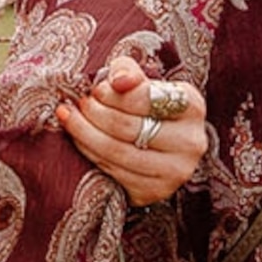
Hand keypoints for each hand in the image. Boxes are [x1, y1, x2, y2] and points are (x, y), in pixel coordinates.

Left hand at [58, 54, 206, 204]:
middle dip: (95, 113)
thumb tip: (118, 82)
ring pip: (117, 151)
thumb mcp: (140, 80)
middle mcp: (191, 141)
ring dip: (85, 133)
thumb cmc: (145, 104)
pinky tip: (80, 140)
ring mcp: (175, 170)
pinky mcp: (156, 191)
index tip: (95, 90)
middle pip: (128, 126)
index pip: (145, 97)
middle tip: (80, 104)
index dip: (113, 94)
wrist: (156, 143)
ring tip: (70, 118)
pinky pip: (114, 172)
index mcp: (192, 105)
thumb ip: (126, 70)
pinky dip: (90, 154)